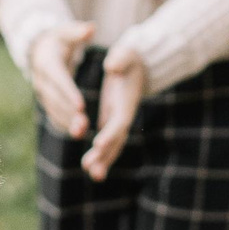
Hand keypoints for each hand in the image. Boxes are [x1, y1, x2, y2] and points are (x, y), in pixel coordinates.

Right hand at [27, 21, 95, 138]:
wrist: (40, 48)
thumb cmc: (59, 39)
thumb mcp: (67, 31)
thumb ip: (78, 31)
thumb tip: (91, 28)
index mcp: (48, 62)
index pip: (59, 79)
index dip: (68, 93)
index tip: (81, 105)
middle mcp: (41, 79)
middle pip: (55, 99)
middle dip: (68, 113)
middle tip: (84, 125)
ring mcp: (42, 92)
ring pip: (53, 110)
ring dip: (67, 122)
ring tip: (82, 132)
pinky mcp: (45, 100)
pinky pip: (53, 114)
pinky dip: (64, 124)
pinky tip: (76, 133)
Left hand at [80, 47, 145, 181]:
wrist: (138, 66)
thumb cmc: (129, 59)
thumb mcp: (125, 54)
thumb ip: (120, 58)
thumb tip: (111, 66)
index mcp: (126, 102)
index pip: (119, 121)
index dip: (110, 132)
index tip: (98, 143)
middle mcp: (124, 115)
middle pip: (116, 139)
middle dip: (105, 155)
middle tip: (93, 170)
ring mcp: (118, 120)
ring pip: (112, 145)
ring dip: (103, 160)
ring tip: (93, 175)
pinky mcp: (111, 121)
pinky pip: (106, 142)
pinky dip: (100, 155)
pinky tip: (90, 168)